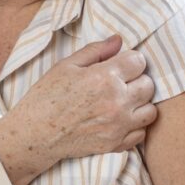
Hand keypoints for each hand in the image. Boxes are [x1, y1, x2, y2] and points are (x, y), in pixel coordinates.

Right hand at [0, 34, 157, 184]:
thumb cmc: (46, 97)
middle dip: (137, 80)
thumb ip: (96, 50)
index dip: (130, 61)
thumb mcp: (66, 65)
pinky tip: (120, 120)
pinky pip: (141, 133)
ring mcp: (118, 125)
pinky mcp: (116, 144)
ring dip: (140, 104)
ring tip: (123, 102)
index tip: (121, 66)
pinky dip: (135, 126)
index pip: (139, 61)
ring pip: (151, 110)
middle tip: (120, 84)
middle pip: (148, 85)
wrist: (33, 134)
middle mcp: (116, 101)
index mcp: (104, 77)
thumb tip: (119, 40)